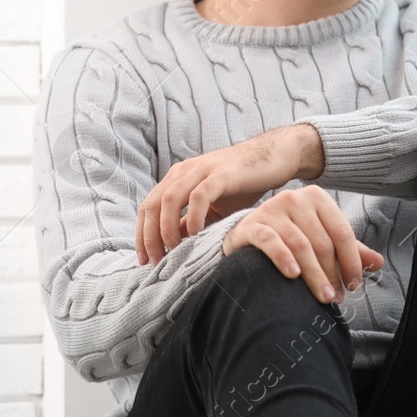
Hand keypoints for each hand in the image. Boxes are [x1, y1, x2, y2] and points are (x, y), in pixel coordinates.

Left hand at [136, 123, 322, 265]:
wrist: (275, 156)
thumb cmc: (244, 183)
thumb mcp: (212, 206)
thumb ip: (191, 221)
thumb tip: (172, 245)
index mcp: (177, 179)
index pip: (148, 207)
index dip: (141, 234)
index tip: (144, 259)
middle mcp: (184, 172)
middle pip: (152, 205)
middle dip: (149, 236)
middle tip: (156, 261)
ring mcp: (202, 171)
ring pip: (169, 199)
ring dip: (166, 229)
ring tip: (174, 250)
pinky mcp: (222, 174)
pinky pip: (199, 196)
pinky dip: (192, 217)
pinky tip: (196, 234)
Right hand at [222, 185, 383, 303]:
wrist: (247, 234)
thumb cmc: (290, 237)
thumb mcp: (322, 238)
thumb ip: (349, 249)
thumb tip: (378, 262)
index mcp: (318, 199)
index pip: (342, 232)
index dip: (351, 260)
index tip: (354, 284)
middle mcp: (295, 199)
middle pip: (322, 241)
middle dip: (332, 273)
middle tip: (336, 297)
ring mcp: (272, 210)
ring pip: (300, 245)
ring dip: (314, 274)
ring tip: (322, 296)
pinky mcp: (252, 224)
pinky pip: (271, 242)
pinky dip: (284, 258)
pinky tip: (293, 275)